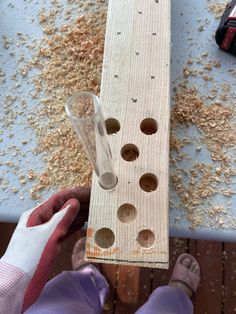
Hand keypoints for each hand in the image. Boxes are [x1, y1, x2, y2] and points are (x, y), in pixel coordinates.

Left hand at [0, 187, 89, 312]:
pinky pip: (62, 230)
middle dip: (79, 205)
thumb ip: (63, 217)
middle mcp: (40, 220)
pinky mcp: (47, 243)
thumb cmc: (31, 257)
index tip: (91, 193)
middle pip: (62, 208)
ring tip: (93, 212)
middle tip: (96, 202)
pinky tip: (83, 224)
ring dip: (78, 215)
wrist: (18, 283)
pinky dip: (73, 227)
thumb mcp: (50, 234)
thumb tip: (74, 202)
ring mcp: (43, 232)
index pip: (59, 199)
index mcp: (37, 214)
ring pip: (64, 219)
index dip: (76, 195)